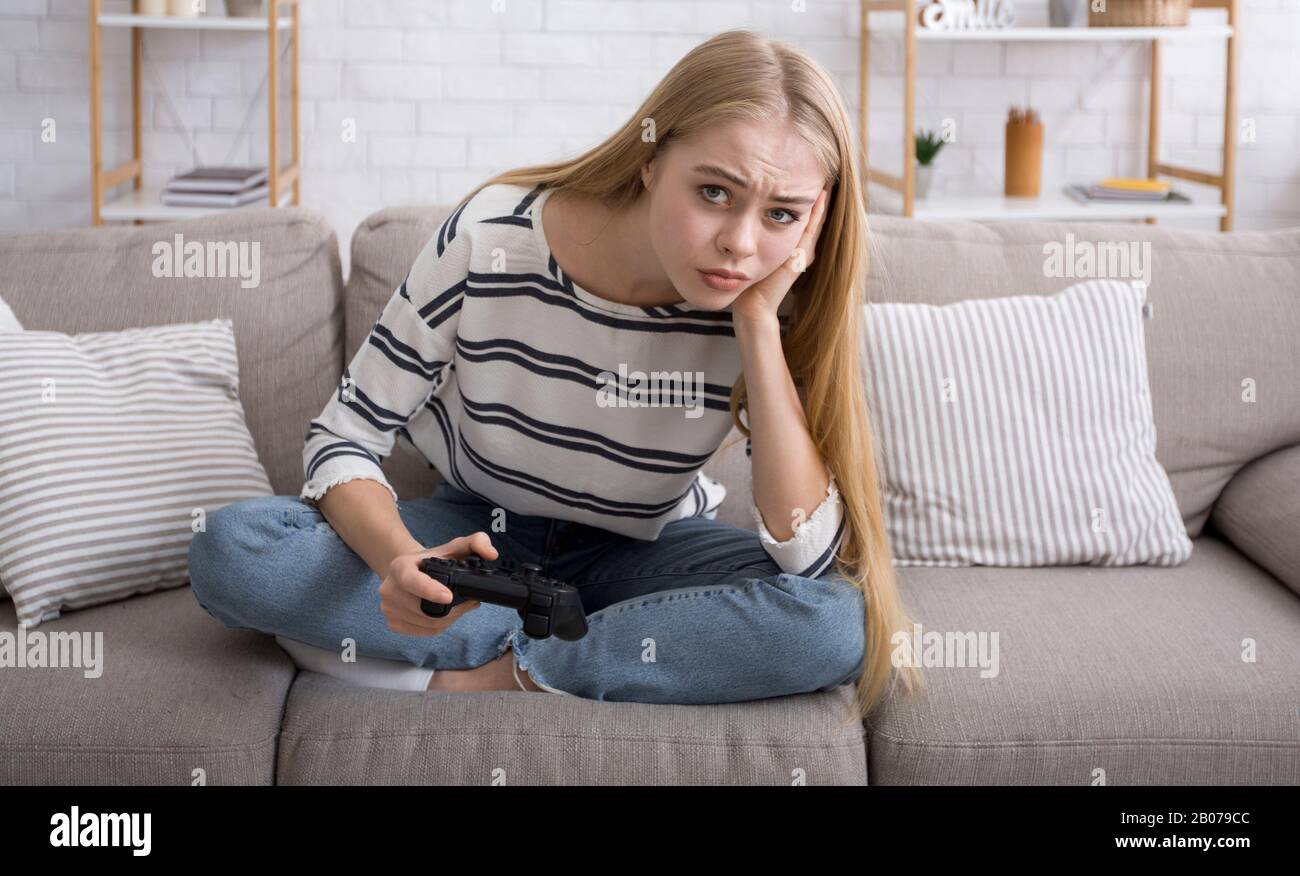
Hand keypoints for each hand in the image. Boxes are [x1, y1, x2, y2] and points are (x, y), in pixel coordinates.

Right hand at [378, 531, 497, 635]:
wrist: (410, 571)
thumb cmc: (432, 560)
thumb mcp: (454, 547)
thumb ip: (477, 542)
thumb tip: (491, 554)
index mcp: (400, 566)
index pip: (412, 581)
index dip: (430, 590)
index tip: (448, 597)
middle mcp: (389, 588)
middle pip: (425, 609)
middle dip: (454, 609)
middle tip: (469, 601)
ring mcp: (388, 608)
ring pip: (427, 624)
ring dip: (449, 619)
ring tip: (458, 607)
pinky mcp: (393, 624)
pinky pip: (424, 633)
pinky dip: (439, 627)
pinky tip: (445, 615)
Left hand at [730, 185, 831, 323]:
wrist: (752, 307)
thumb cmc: (748, 284)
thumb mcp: (753, 255)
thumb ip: (755, 238)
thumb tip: (743, 223)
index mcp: (791, 248)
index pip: (803, 217)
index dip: (805, 197)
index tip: (805, 175)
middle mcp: (802, 249)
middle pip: (813, 216)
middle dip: (816, 194)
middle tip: (823, 169)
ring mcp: (803, 253)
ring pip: (815, 219)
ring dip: (822, 198)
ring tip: (827, 175)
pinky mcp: (800, 256)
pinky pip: (811, 228)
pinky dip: (817, 211)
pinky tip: (821, 194)